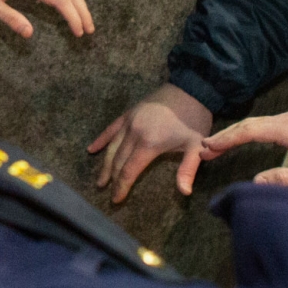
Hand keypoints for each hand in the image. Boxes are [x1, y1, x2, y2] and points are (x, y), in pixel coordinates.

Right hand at [89, 83, 214, 202]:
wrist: (191, 87)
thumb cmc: (194, 119)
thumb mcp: (196, 146)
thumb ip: (188, 170)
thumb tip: (184, 192)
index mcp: (149, 143)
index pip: (129, 170)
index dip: (122, 186)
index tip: (116, 199)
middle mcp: (134, 133)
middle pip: (118, 160)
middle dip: (112, 178)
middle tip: (107, 193)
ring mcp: (129, 121)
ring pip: (112, 147)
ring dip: (104, 164)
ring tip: (100, 180)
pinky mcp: (129, 113)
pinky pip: (111, 128)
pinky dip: (100, 140)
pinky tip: (91, 149)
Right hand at [199, 111, 287, 189]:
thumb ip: (285, 180)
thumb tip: (255, 182)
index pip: (250, 131)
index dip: (227, 139)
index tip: (207, 148)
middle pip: (249, 125)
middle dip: (225, 136)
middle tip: (204, 149)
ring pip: (255, 124)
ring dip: (234, 134)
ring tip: (215, 146)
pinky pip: (263, 127)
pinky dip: (246, 134)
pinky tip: (238, 141)